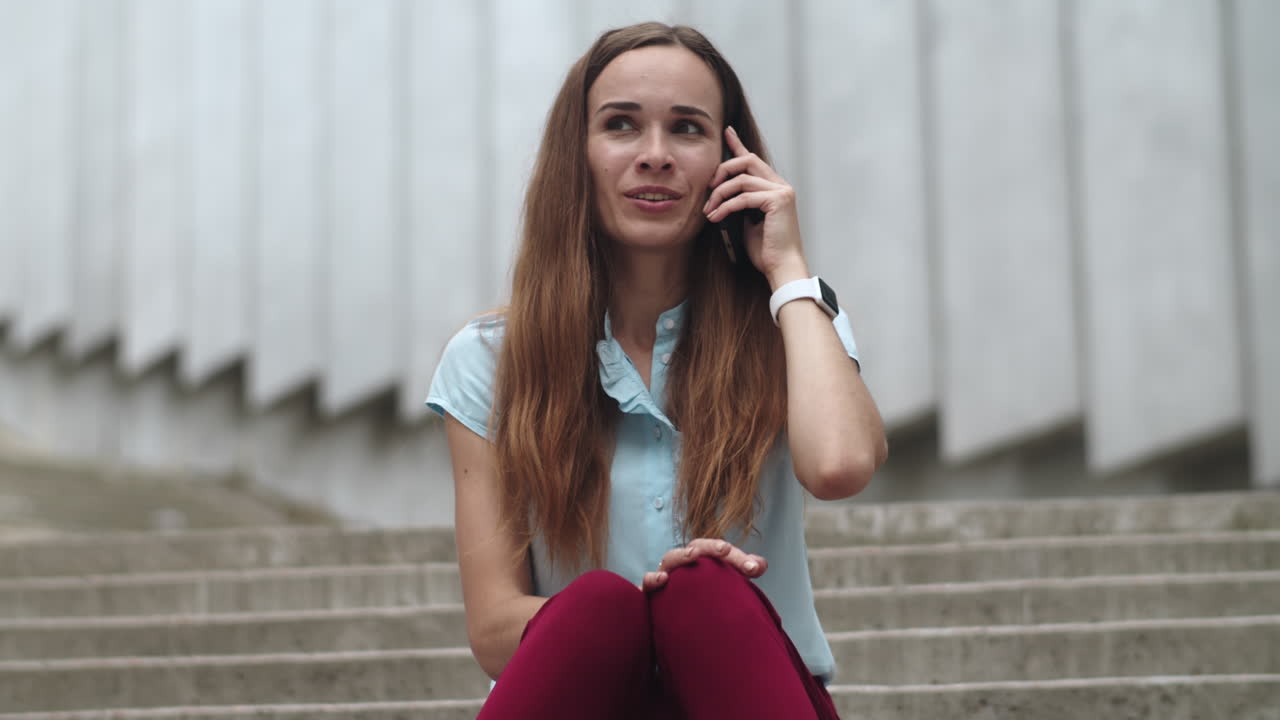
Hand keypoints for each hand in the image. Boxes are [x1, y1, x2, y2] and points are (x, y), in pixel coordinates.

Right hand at [640, 538, 767, 590]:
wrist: (673, 626)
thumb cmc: (700, 598)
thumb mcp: (724, 586)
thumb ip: (742, 572)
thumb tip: (761, 565)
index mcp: (703, 560)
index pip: (720, 551)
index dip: (738, 557)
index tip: (755, 569)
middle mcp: (684, 565)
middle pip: (697, 548)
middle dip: (711, 548)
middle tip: (725, 550)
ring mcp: (666, 576)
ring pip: (670, 559)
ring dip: (681, 555)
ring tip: (693, 555)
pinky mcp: (651, 594)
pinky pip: (647, 583)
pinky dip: (652, 579)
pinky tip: (663, 580)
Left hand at [703, 126, 809, 289]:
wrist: (781, 266)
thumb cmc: (765, 249)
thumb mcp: (747, 220)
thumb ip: (740, 202)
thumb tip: (720, 193)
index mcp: (774, 187)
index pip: (753, 160)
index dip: (738, 144)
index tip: (726, 132)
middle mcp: (780, 185)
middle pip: (746, 161)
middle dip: (722, 170)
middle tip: (708, 187)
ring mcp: (782, 191)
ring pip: (741, 179)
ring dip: (719, 194)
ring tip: (709, 210)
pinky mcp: (778, 201)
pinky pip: (744, 196)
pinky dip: (726, 206)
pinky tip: (716, 217)